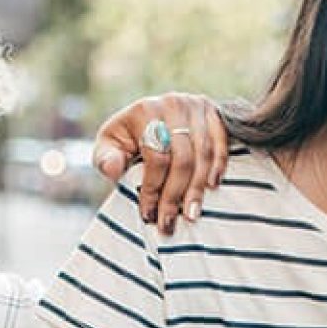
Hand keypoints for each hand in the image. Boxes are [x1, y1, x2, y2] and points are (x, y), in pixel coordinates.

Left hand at [91, 93, 230, 234]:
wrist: (150, 116)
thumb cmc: (127, 137)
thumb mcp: (109, 145)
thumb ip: (105, 158)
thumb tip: (113, 170)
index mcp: (145, 110)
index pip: (155, 155)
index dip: (152, 187)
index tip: (148, 214)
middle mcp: (173, 104)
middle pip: (181, 158)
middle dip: (174, 195)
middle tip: (168, 223)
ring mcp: (196, 106)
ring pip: (202, 154)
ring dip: (197, 188)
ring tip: (190, 215)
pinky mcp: (214, 112)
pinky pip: (221, 142)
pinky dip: (219, 165)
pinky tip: (212, 187)